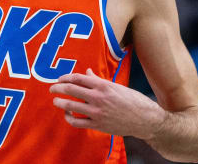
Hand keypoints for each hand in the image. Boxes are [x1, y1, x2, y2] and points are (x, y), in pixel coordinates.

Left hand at [49, 68, 165, 138]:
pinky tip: (67, 114)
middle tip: (52, 88)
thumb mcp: (116, 86)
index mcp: (103, 85)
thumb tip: (86, 72)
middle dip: (58, 88)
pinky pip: (76, 121)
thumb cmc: (133, 100)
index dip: (66, 77)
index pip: (78, 78)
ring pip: (70, 105)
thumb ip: (98, 80)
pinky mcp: (97, 124)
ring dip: (59, 102)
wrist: (145, 119)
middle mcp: (98, 97)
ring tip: (56, 100)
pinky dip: (68, 117)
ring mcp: (97, 112)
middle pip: (70, 89)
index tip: (60, 79)